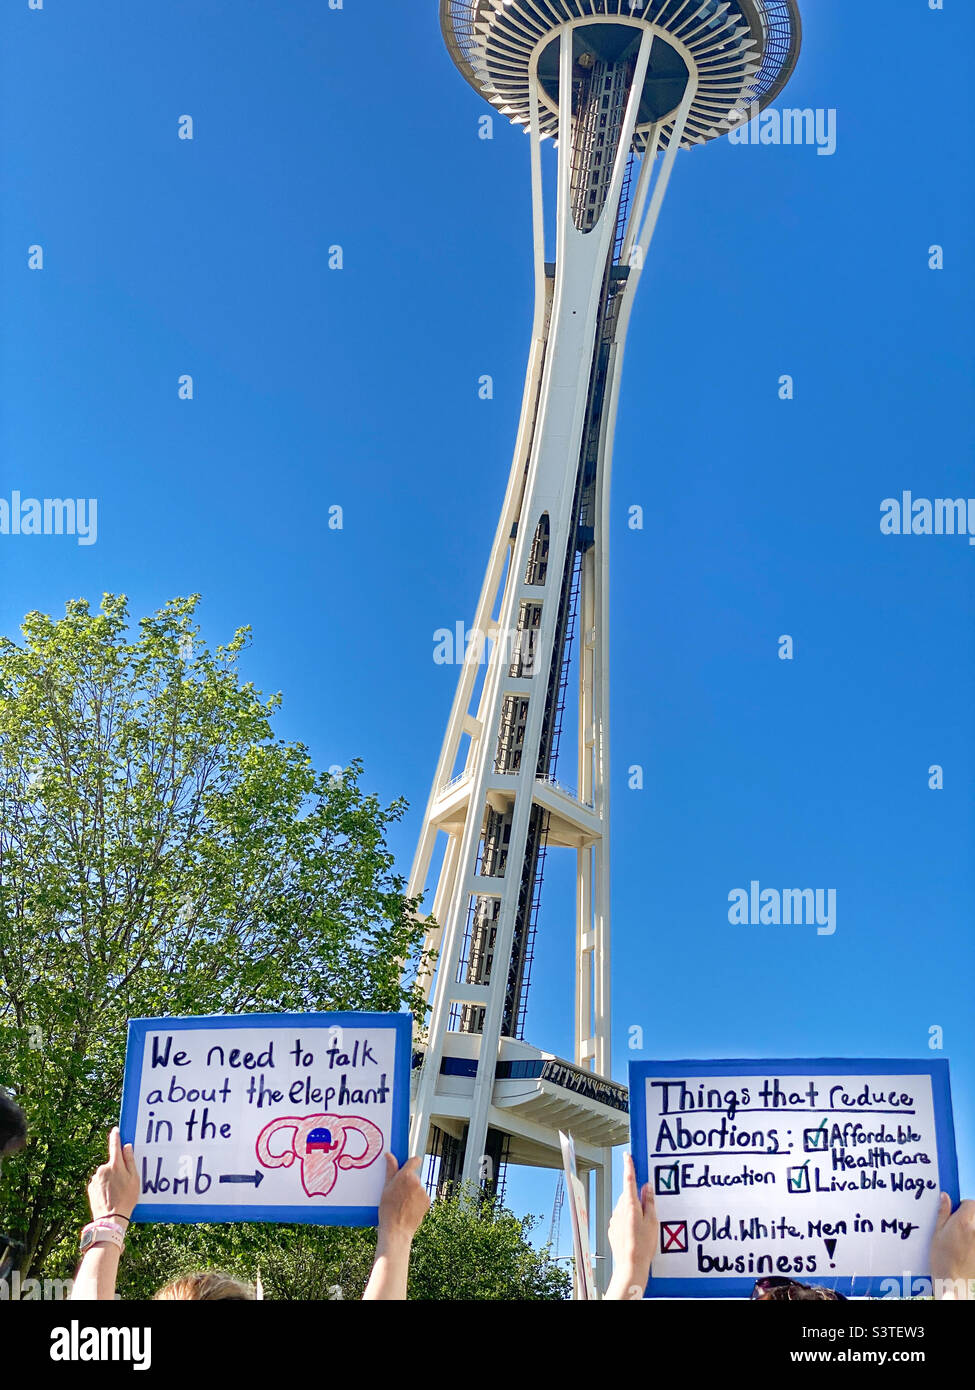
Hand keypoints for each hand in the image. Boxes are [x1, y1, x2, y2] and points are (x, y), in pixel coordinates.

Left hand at [87, 1127, 139, 1223]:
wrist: (111, 1218)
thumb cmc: (126, 1198)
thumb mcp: (134, 1179)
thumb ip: (130, 1161)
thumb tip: (127, 1146)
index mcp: (115, 1165)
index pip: (115, 1146)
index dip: (116, 1137)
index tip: (116, 1130)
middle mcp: (103, 1169)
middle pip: (111, 1163)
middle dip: (116, 1169)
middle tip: (123, 1182)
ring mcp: (95, 1179)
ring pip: (104, 1174)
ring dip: (109, 1179)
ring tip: (116, 1192)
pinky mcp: (90, 1188)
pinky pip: (98, 1183)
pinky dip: (103, 1186)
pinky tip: (109, 1196)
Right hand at [377, 1153, 429, 1245]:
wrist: (397, 1230)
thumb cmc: (388, 1209)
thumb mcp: (386, 1188)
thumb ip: (391, 1169)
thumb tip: (389, 1155)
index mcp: (405, 1175)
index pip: (414, 1160)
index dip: (412, 1162)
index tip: (409, 1166)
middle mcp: (417, 1181)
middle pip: (414, 1177)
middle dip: (408, 1183)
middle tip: (399, 1194)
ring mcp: (423, 1191)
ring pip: (418, 1188)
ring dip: (413, 1193)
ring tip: (403, 1204)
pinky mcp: (428, 1201)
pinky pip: (422, 1197)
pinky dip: (418, 1201)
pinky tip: (409, 1209)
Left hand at [605, 1153, 657, 1299]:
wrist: (630, 1265)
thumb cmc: (643, 1246)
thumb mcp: (652, 1222)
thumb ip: (649, 1202)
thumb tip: (647, 1187)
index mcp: (630, 1205)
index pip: (629, 1179)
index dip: (629, 1166)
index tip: (627, 1156)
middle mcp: (619, 1209)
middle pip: (627, 1195)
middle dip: (636, 1197)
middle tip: (648, 1208)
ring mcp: (614, 1219)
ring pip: (624, 1207)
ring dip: (632, 1210)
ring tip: (643, 1226)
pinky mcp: (612, 1229)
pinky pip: (620, 1218)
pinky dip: (627, 1220)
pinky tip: (635, 1232)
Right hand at [931, 1194, 974, 1298]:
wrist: (953, 1281)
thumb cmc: (942, 1258)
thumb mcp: (937, 1232)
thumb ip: (943, 1213)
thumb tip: (945, 1196)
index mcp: (963, 1222)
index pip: (970, 1203)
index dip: (964, 1205)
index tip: (957, 1211)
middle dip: (970, 1215)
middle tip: (959, 1223)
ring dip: (971, 1227)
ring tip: (962, 1237)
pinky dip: (972, 1239)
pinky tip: (966, 1247)